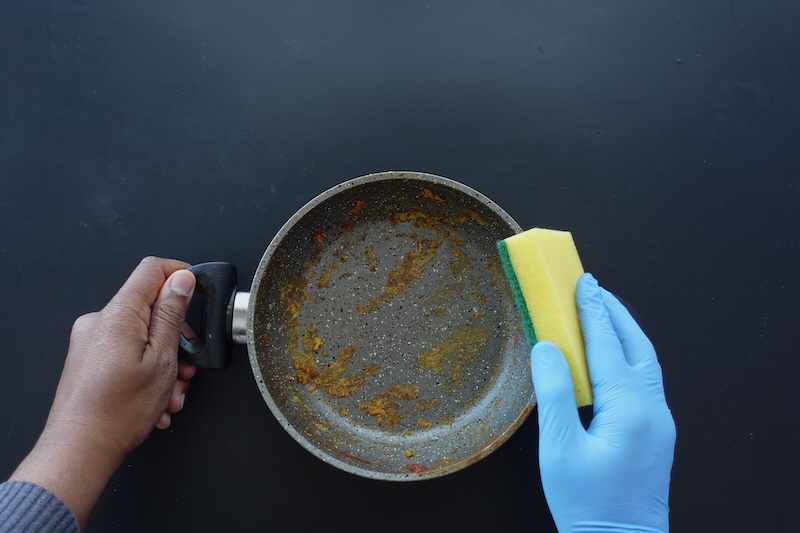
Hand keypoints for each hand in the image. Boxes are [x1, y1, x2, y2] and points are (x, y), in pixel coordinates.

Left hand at [10, 257, 196, 528]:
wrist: (79, 451)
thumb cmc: (117, 412)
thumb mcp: (162, 359)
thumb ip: (172, 314)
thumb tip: (181, 280)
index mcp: (119, 314)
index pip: (152, 269)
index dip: (179, 274)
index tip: (197, 290)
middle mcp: (99, 322)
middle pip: (150, 310)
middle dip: (176, 339)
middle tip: (187, 368)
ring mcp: (90, 342)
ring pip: (141, 337)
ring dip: (164, 364)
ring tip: (170, 395)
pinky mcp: (87, 361)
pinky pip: (125, 354)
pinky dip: (145, 373)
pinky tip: (155, 401)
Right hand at [530, 273, 675, 531]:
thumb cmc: (587, 503)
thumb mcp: (560, 450)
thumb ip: (554, 395)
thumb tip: (547, 348)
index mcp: (629, 408)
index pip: (608, 346)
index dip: (593, 311)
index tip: (584, 281)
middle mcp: (652, 409)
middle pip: (637, 347)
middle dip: (615, 314)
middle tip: (594, 288)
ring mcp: (660, 422)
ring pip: (646, 363)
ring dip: (625, 333)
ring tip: (603, 314)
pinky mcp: (657, 435)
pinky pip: (646, 381)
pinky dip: (629, 356)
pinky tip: (613, 358)